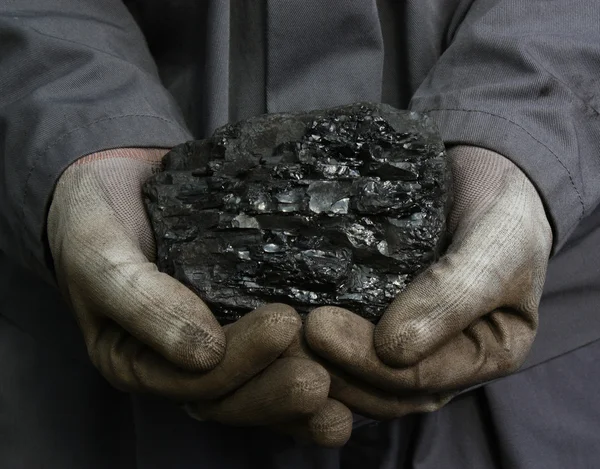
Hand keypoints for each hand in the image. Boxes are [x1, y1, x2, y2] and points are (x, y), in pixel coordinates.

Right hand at [47, 148, 350, 445]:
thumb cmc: (95, 219)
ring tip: (343, 388)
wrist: (117, 183)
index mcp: (138, 361)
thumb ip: (141, 301)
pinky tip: (345, 369)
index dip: (239, 365)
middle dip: (275, 391)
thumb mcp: (101, 256)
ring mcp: (211, 343)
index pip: (191, 383)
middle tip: (321, 378)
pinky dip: (307, 365)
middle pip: (231, 396)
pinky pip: (272, 354)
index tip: (283, 325)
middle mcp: (176, 363)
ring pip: (256, 384)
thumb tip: (203, 353)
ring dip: (297, 394)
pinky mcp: (239, 318)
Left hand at [304, 146, 552, 418]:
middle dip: (332, 368)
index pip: (420, 379)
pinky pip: (351, 339)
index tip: (319, 327)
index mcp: (483, 355)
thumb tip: (393, 351)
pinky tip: (284, 324)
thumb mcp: (495, 247)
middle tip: (285, 337)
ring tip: (276, 337)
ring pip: (361, 374)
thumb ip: (455, 295)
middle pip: (384, 389)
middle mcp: (444, 359)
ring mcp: (410, 340)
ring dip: (317, 363)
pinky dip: (318, 341)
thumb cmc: (504, 212)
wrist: (485, 176)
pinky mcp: (380, 316)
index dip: (367, 361)